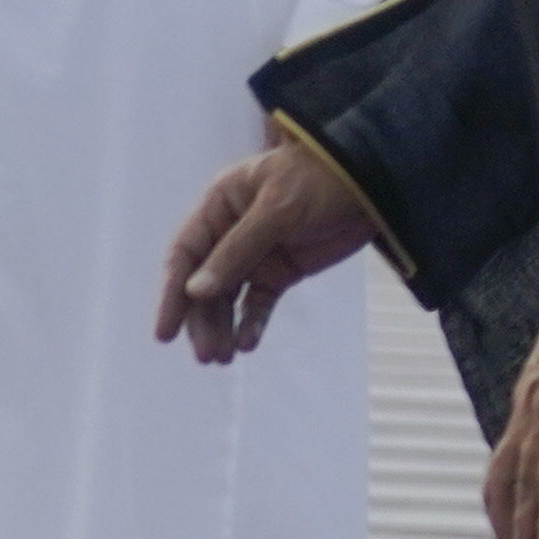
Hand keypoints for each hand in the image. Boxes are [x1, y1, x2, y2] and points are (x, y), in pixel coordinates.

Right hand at [156, 140, 377, 360]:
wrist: (373, 182)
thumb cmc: (321, 179)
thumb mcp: (278, 209)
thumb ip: (238, 249)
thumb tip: (195, 291)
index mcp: (219, 206)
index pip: (184, 255)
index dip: (172, 294)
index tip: (165, 331)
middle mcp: (229, 232)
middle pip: (203, 284)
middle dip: (201, 320)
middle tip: (205, 356)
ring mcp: (255, 254)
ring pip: (228, 298)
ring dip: (222, 328)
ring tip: (222, 358)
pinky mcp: (281, 272)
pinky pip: (259, 303)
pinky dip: (252, 323)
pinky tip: (247, 344)